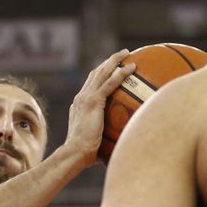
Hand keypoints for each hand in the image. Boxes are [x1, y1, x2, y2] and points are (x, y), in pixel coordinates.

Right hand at [61, 50, 134, 165]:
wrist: (74, 153)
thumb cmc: (84, 154)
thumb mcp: (93, 140)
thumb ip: (102, 136)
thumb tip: (117, 143)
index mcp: (79, 105)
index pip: (90, 84)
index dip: (100, 74)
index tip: (111, 68)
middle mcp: (81, 97)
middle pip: (95, 73)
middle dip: (108, 62)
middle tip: (122, 54)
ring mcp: (86, 98)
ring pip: (102, 72)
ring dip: (115, 60)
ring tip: (127, 53)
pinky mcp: (93, 102)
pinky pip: (110, 83)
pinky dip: (121, 74)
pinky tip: (132, 68)